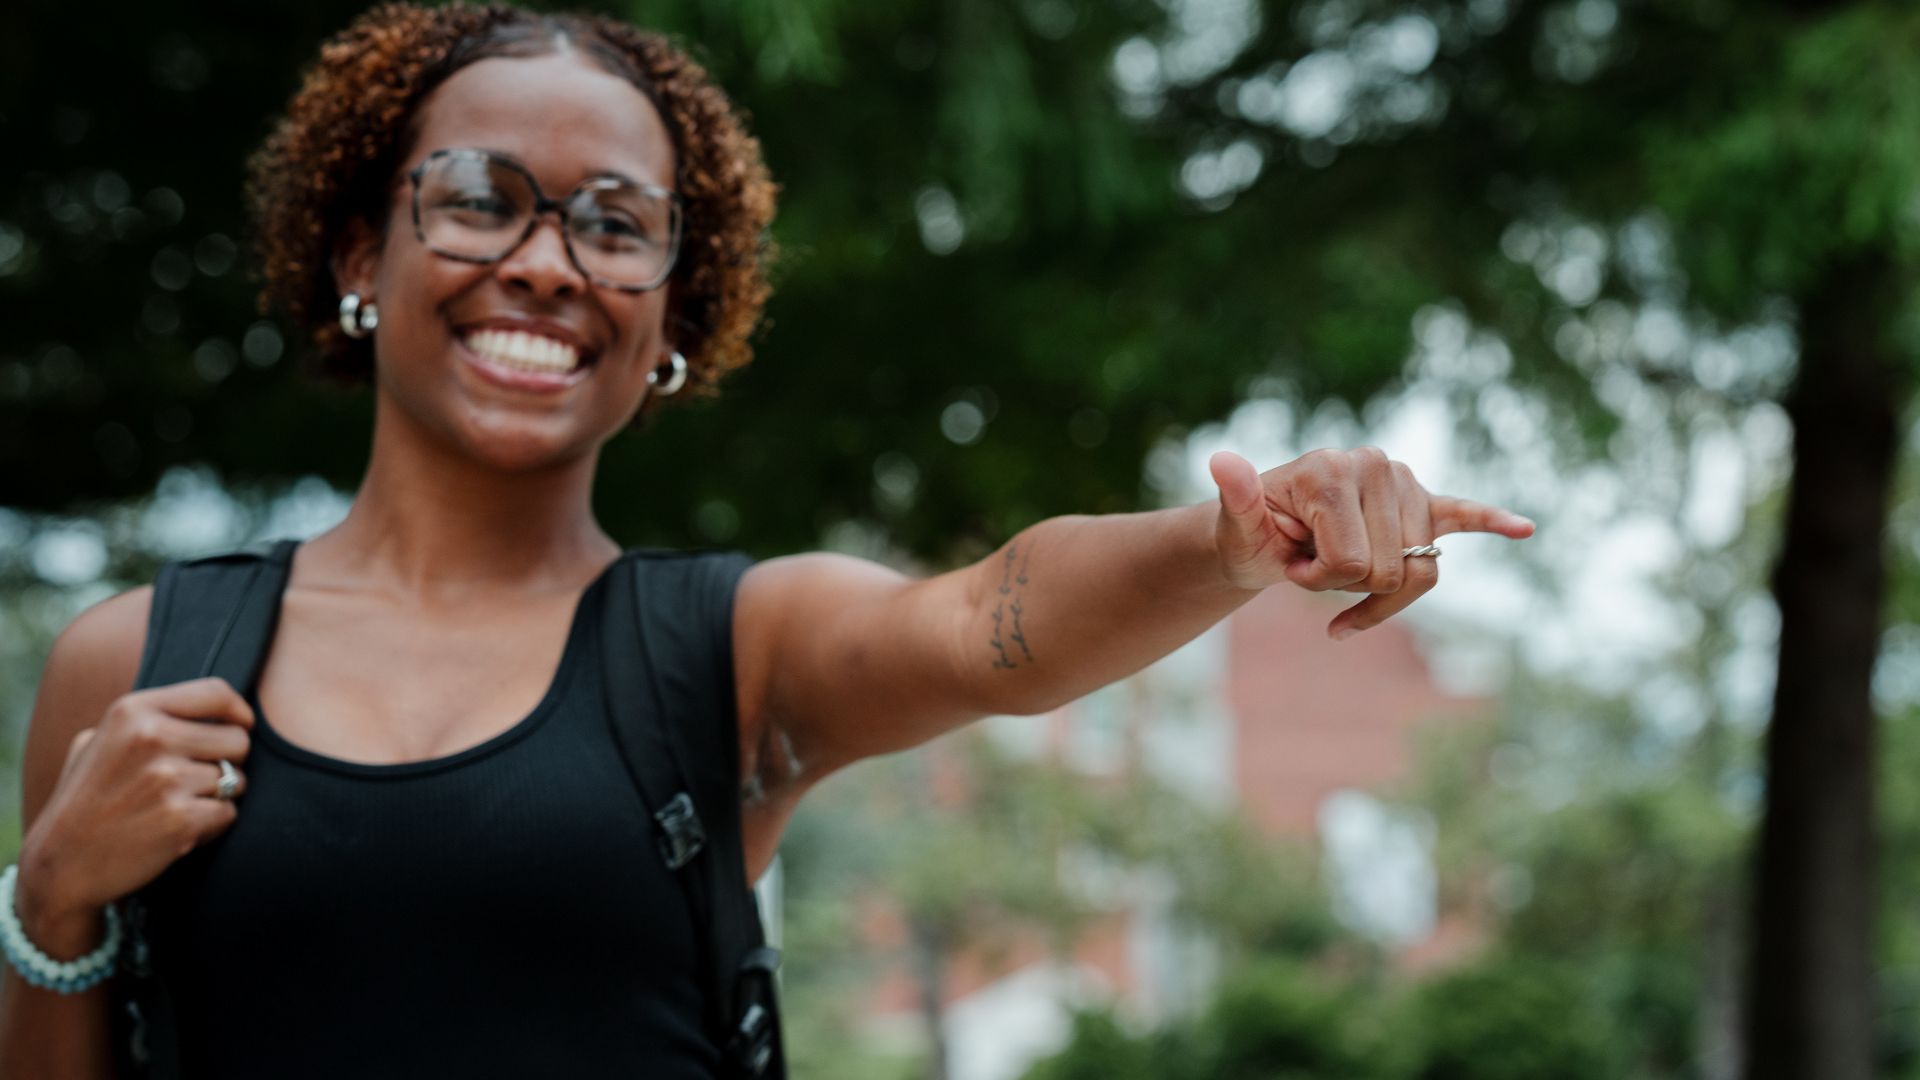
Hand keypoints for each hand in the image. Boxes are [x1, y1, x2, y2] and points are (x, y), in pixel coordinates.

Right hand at [19, 677, 254, 922]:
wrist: (60, 864)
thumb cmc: (85, 801)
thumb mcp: (98, 741)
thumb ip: (146, 718)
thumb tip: (208, 706)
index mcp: (133, 711)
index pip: (217, 693)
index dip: (238, 713)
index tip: (240, 727)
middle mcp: (152, 738)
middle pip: (238, 739)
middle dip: (228, 762)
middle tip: (194, 782)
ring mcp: (167, 779)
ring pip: (237, 780)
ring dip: (218, 797)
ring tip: (176, 808)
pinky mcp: (182, 820)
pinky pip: (229, 813)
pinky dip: (212, 825)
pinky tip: (178, 831)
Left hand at [1208, 448, 1533, 639]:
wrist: (1260, 533)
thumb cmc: (1248, 536)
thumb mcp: (1235, 527)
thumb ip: (1235, 499)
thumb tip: (1222, 463)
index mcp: (1333, 468)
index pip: (1355, 562)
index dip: (1320, 582)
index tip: (1290, 568)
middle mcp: (1376, 465)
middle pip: (1393, 568)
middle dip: (1350, 587)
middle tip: (1312, 567)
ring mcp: (1403, 483)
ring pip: (1422, 569)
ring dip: (1380, 592)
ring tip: (1340, 576)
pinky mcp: (1421, 500)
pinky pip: (1463, 513)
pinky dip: (1492, 521)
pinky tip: (1523, 528)